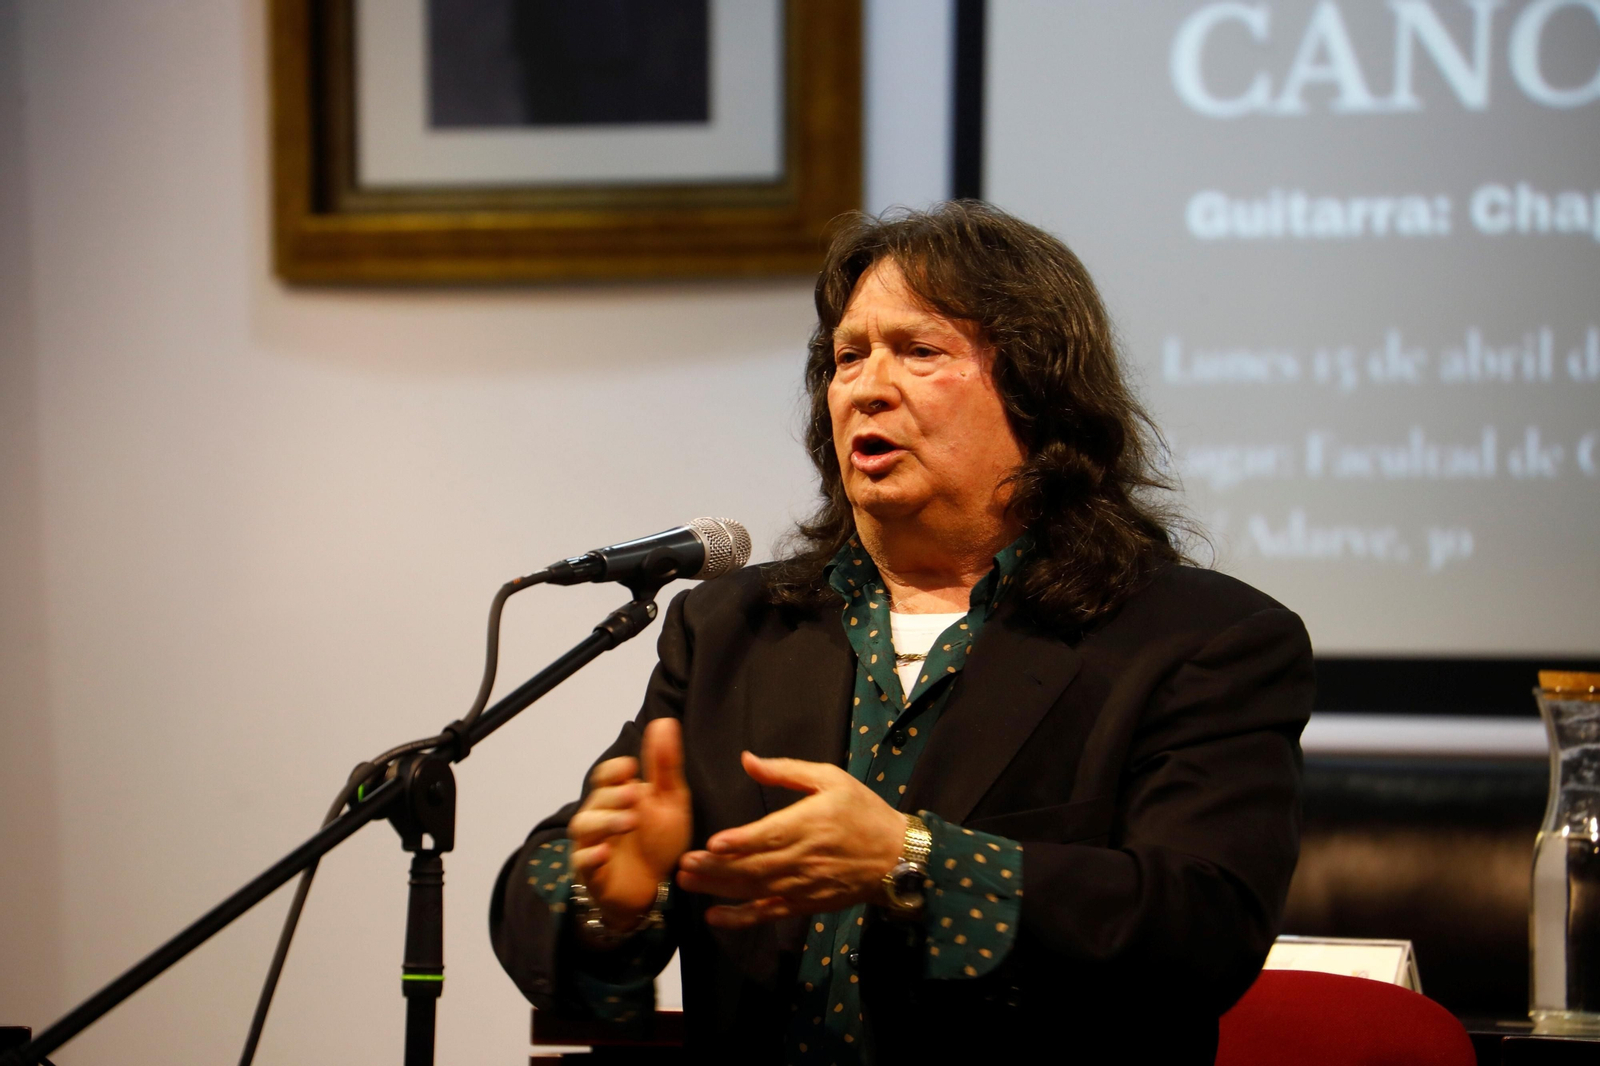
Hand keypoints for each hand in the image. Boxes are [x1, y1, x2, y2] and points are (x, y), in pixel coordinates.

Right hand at [569, 717, 692, 928]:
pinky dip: (591, 856)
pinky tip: (605, 852)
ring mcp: (591, 844)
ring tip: (629, 821)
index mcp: (616, 796)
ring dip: (605, 822)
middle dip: (614, 795)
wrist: (652, 887)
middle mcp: (598, 816)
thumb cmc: (657, 839)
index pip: (605, 776)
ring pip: (584, 827)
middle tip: (636, 794)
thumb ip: (664, 764)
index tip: (633, 767)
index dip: (615, 770)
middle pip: (596, 799)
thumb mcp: (669, 800)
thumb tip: (664, 722)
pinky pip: (582, 862)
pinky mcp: (590, 874)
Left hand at [675, 752, 906, 928]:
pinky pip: (769, 914)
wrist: (897, 856)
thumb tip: (747, 759)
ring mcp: (803, 885)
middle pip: (754, 866)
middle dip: (716, 868)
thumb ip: (787, 770)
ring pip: (756, 890)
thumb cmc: (863, 811)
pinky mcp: (805, 904)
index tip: (713, 844)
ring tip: (687, 883)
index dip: (741, 842)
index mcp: (810, 823)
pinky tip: (714, 917)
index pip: (770, 835)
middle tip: (683, 865)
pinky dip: (741, 918)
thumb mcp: (831, 779)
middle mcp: (804, 858)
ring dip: (719, 889)